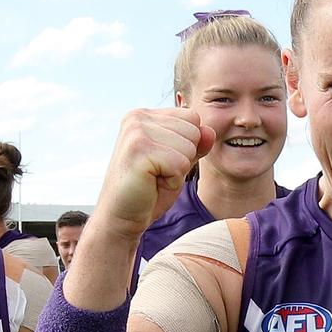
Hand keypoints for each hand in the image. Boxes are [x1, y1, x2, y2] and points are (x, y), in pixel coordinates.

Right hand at [92, 108, 214, 239]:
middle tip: (158, 173)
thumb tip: (210, 131)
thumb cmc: (150, 190)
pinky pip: (180, 163)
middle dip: (184, 158)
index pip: (193, 118)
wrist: (121, 217)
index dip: (187, 146)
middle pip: (194, 131)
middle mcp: (138, 117)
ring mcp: (136, 132)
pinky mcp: (138, 150)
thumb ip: (196, 145)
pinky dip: (172, 180)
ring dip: (178, 170)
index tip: (163, 162)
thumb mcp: (180, 163)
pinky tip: (151, 184)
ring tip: (154, 178)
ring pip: (189, 147)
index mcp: (145, 115)